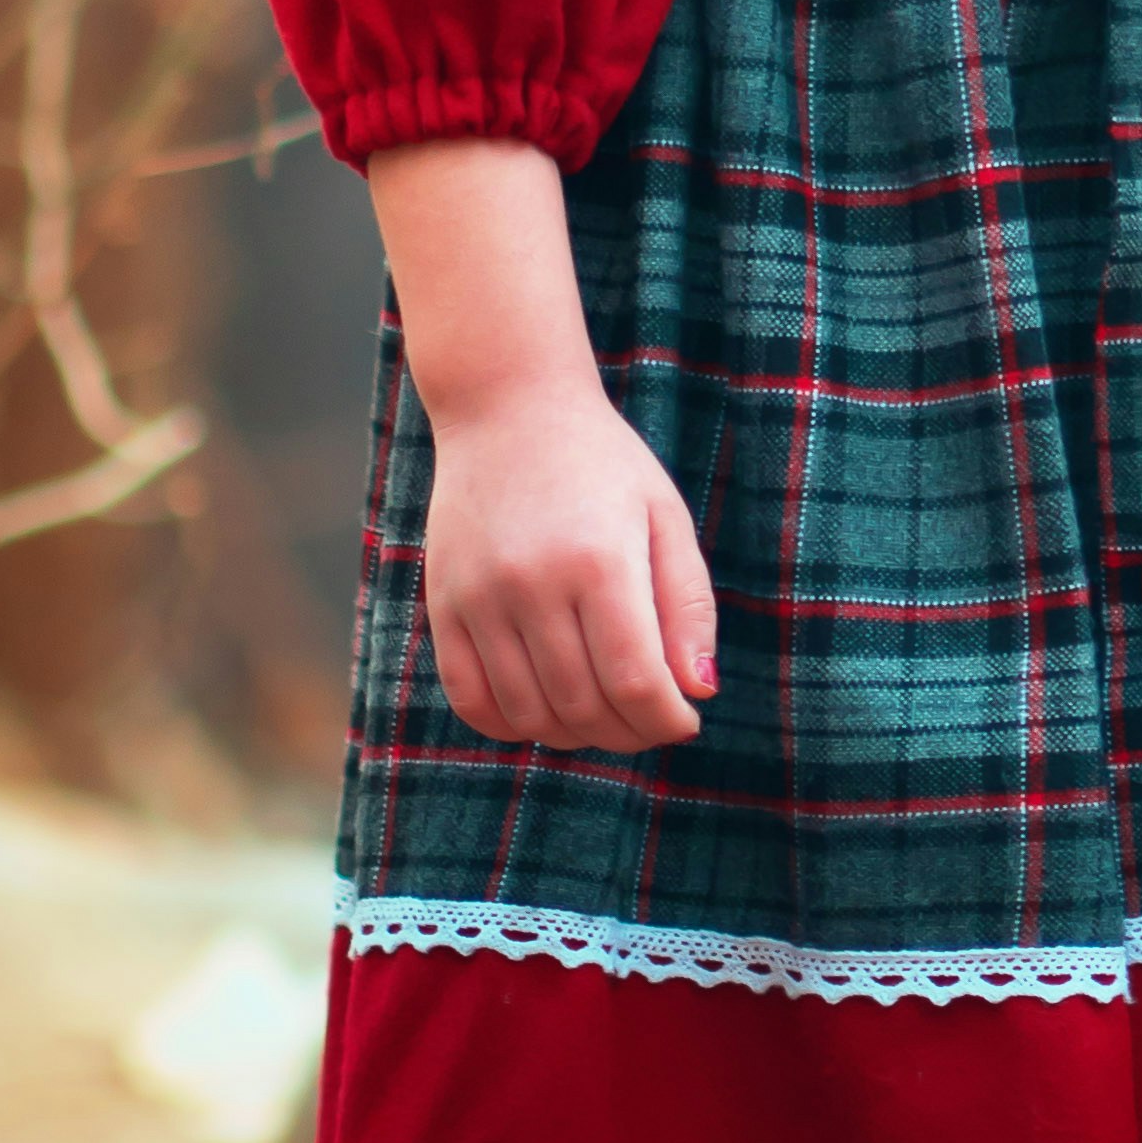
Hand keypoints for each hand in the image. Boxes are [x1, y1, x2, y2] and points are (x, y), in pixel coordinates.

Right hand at [418, 366, 718, 753]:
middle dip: (629, 732)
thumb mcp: (664, 516)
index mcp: (600, 560)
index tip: (684, 720)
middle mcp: (533, 584)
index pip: (635, 682)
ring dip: (575, 735)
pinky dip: (511, 725)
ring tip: (603, 714)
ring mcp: (479, 598)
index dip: (665, 720)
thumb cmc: (603, 464)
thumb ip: (687, 605)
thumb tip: (698, 693)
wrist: (507, 407)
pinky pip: (471, 700)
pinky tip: (545, 709)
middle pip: (584, 706)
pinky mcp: (443, 605)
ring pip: (529, 714)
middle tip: (649, 721)